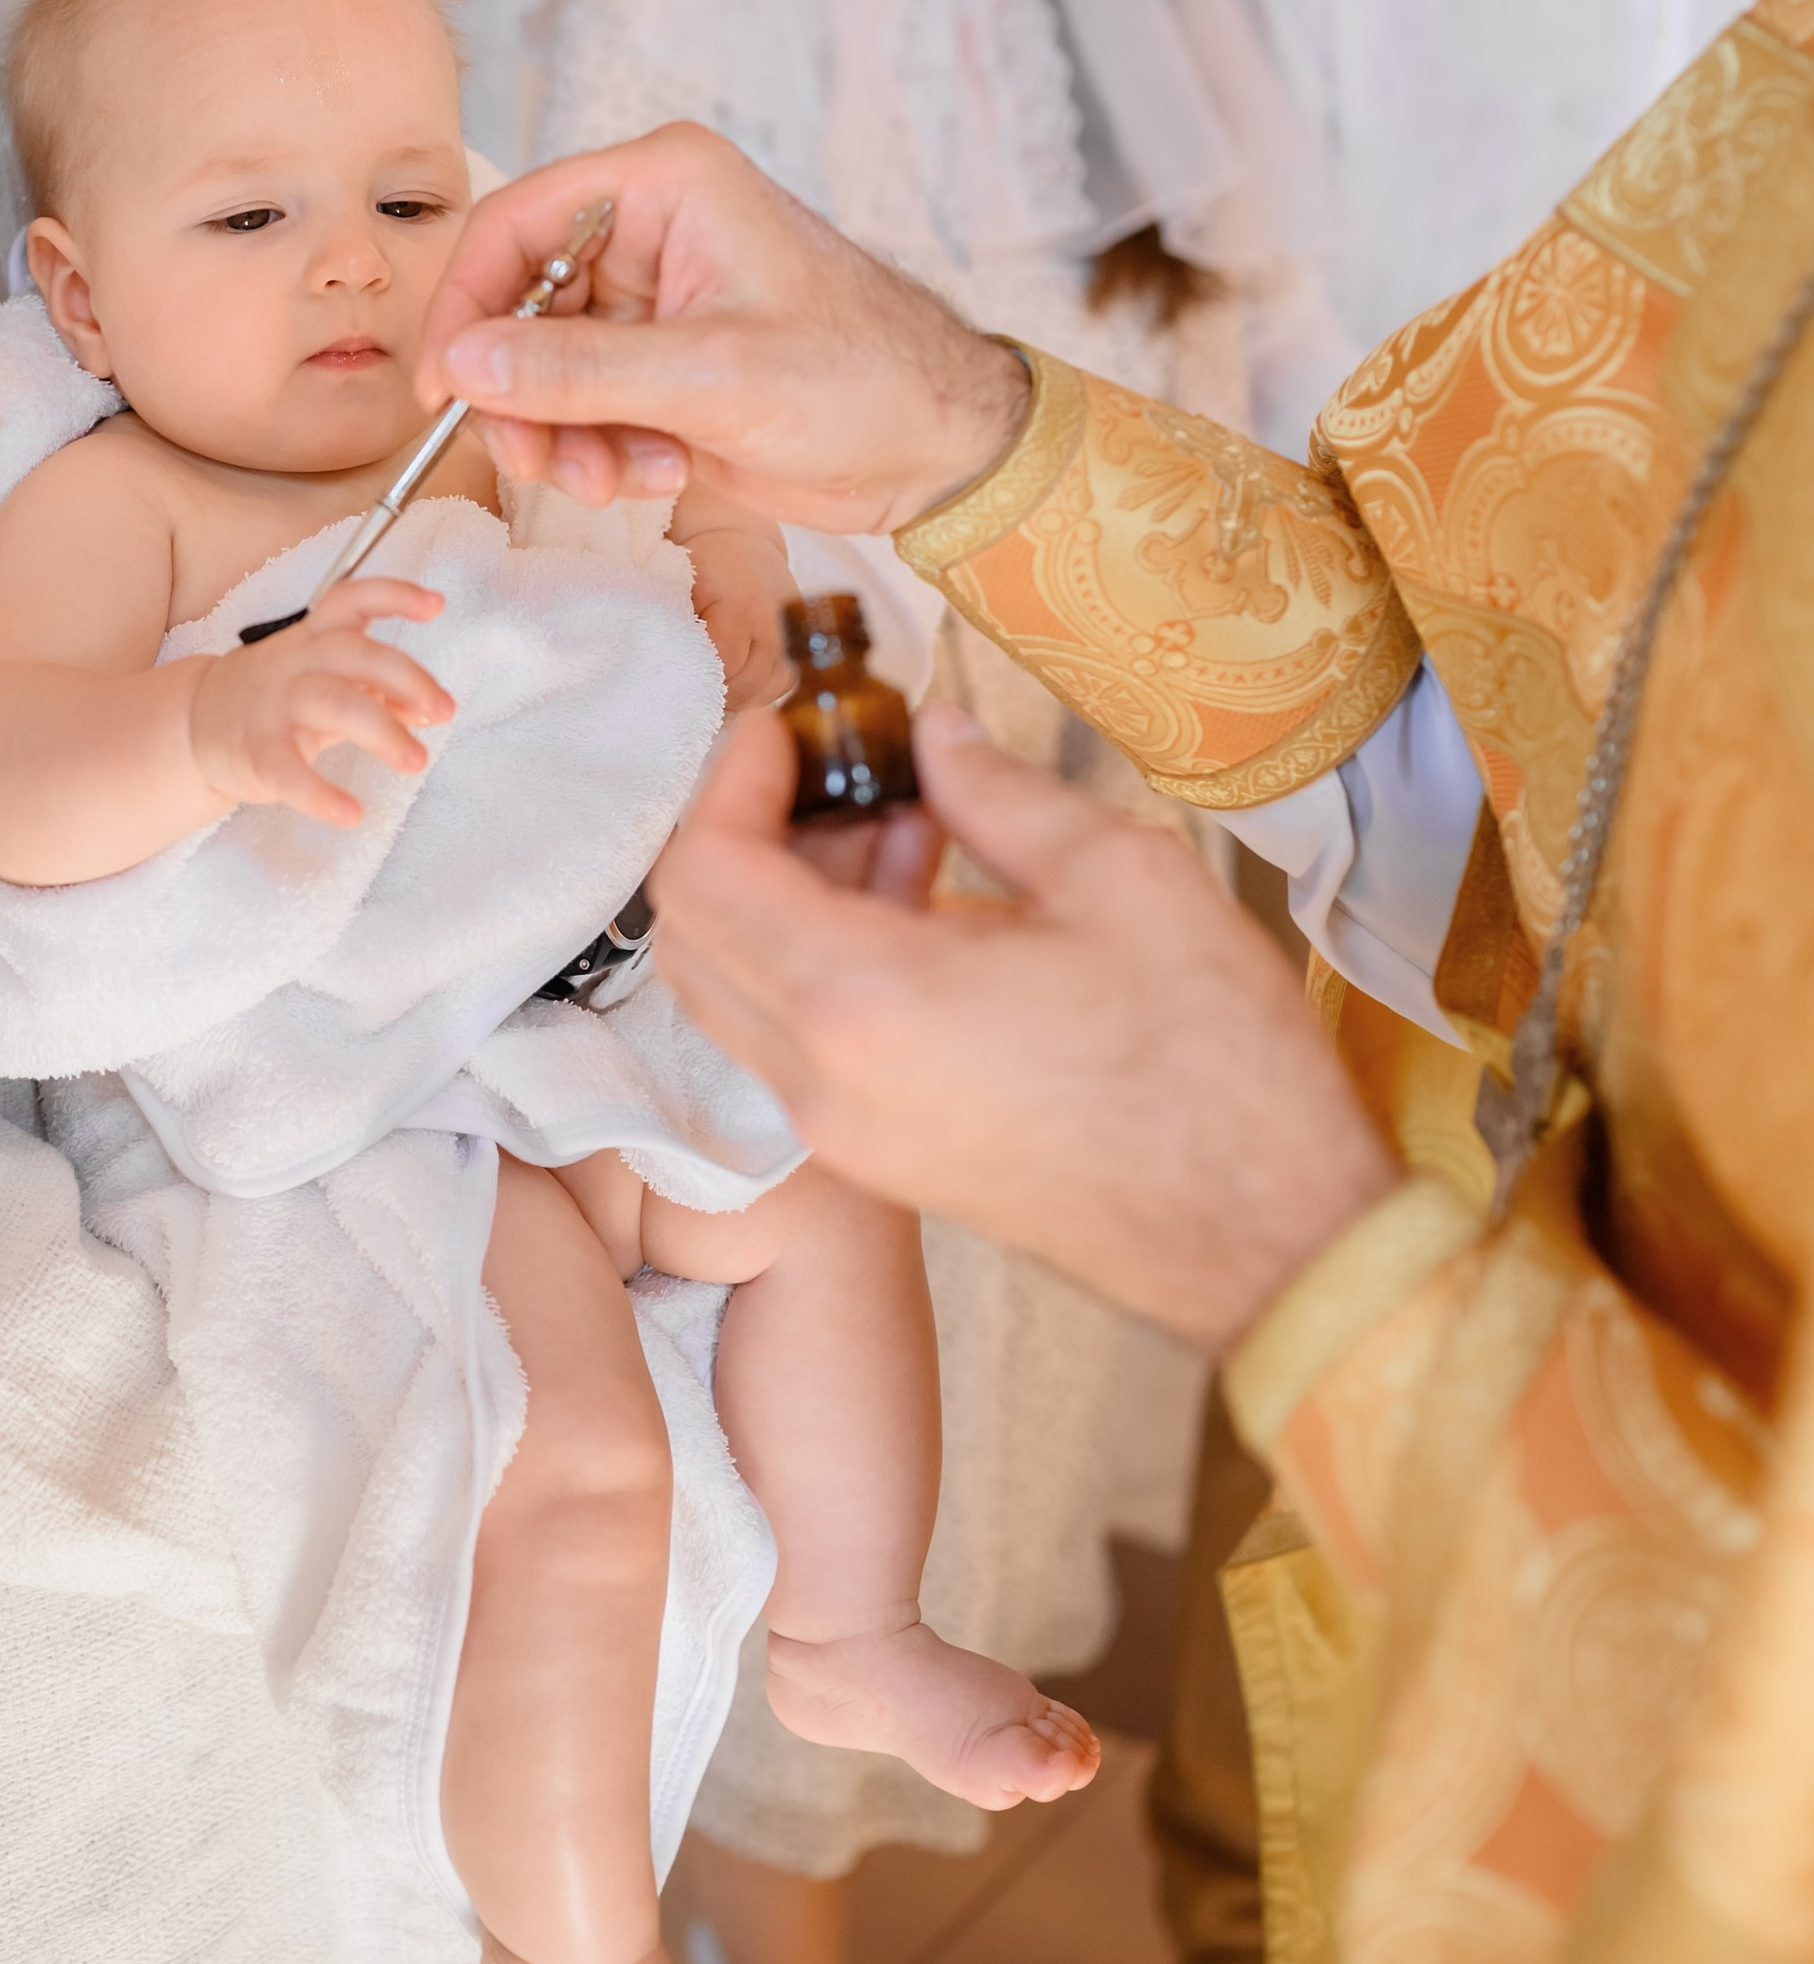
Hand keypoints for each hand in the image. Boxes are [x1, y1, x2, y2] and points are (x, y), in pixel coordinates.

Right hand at [185, 578, 450, 827]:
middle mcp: (295, 663)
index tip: (435, 606)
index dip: (394, 596)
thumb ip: (375, 687)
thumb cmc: (273, 697)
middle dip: (409, 679)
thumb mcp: (323, 679)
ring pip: (335, 704)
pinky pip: (290, 771)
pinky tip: (351, 813)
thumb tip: (428, 706)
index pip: (352, 600)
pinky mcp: (257, 752)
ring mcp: (274, 706)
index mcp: (313, 638)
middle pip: (356, 654)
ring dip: (384, 732)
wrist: (194, 725)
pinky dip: (322, 794)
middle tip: (444, 710)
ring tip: (416, 761)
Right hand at [415, 128, 1030, 532]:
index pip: (516, 223)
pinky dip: (603, 451)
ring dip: (563, 436)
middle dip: (522, 395)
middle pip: (519, 303)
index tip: (445, 390)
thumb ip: (580, 371)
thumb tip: (467, 362)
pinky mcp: (664, 363)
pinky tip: (663, 473)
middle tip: (536, 465)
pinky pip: (585, 405)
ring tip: (615, 480)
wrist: (940, 450)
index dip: (466, 306)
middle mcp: (651, 229)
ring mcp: (655, 300)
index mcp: (666, 185)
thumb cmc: (864, 381)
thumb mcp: (713, 379)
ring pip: (545, 366)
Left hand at [651, 705, 1399, 1350]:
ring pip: (737, 989)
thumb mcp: (1119, 879)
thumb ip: (997, 793)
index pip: (700, 874)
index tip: (790, 726)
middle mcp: (821, 1081)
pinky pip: (797, 1040)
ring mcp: (844, 1134)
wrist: (1269, 1236)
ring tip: (906, 823)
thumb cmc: (1212, 1063)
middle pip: (693, 933)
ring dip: (782, 895)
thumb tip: (933, 735)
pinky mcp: (882, 1157)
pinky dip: (819, 960)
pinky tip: (930, 903)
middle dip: (744, 830)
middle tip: (839, 768)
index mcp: (859, 1003)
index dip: (727, 780)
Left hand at [678, 521, 795, 711]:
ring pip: (768, 689)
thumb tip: (670, 669)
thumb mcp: (684, 588)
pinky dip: (762, 690)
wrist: (742, 546)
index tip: (682, 680)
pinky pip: (784, 683)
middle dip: (719, 692)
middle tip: (695, 690)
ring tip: (717, 687)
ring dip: (741, 696)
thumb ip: (680, 627)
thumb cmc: (706, 568)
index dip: (701, 680)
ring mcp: (790, 636)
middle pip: (747, 683)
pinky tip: (741, 683)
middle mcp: (773, 625)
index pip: (724, 665)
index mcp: (740, 608)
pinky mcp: (799, 643)